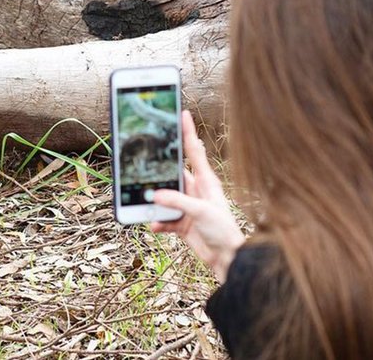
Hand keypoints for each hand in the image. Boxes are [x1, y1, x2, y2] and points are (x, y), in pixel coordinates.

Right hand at [151, 110, 244, 282]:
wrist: (227, 259)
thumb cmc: (223, 230)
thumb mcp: (201, 211)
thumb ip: (178, 201)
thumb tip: (155, 195)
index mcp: (205, 181)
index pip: (193, 151)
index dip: (187, 132)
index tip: (182, 113)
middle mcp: (195, 190)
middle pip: (172, 174)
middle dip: (159, 173)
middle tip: (145, 165)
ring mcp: (187, 206)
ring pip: (164, 197)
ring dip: (156, 202)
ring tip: (147, 204)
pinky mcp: (181, 222)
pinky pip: (163, 218)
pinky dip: (157, 222)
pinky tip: (155, 225)